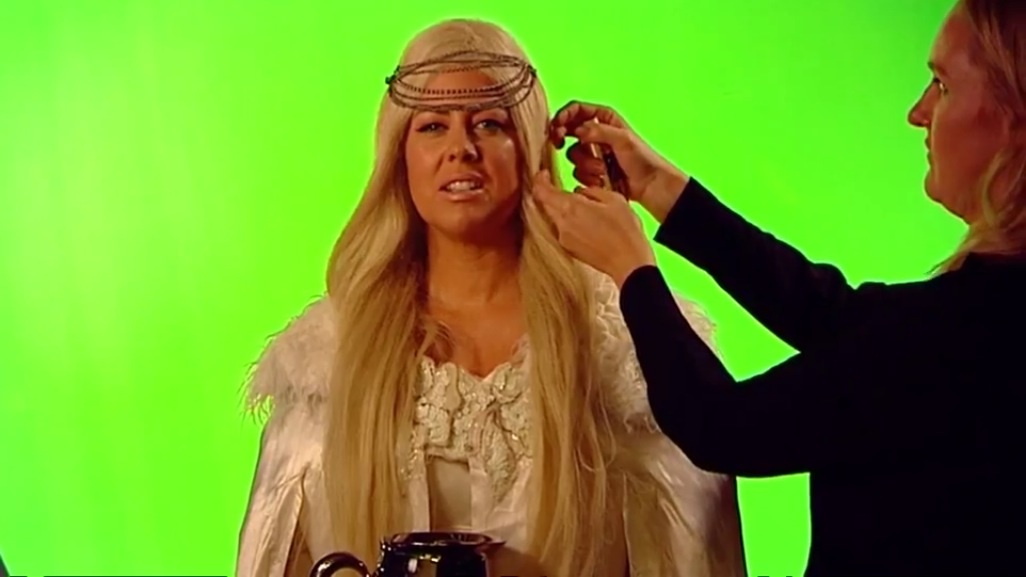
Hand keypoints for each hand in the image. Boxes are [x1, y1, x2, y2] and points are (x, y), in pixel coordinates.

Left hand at [531, 170, 656, 287]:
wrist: (629, 264)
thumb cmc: (626, 232)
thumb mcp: (614, 200)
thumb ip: (592, 191)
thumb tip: (580, 191)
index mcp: (571, 208)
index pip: (542, 191)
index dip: (540, 179)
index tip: (545, 174)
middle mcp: (562, 224)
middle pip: (546, 205)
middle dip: (553, 194)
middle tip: (567, 189)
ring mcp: (564, 239)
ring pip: (555, 218)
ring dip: (564, 211)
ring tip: (585, 209)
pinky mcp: (569, 250)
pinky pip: (563, 230)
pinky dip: (570, 223)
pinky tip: (588, 224)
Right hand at [549, 100, 689, 221]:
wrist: (650, 185)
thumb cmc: (642, 159)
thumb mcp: (623, 139)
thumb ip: (599, 131)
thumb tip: (577, 130)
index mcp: (604, 119)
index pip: (578, 110)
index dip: (564, 115)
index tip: (557, 125)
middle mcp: (596, 133)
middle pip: (567, 129)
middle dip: (562, 137)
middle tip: (559, 142)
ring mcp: (593, 153)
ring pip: (572, 153)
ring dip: (586, 163)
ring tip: (603, 168)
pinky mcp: (591, 171)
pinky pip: (577, 171)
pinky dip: (589, 176)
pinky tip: (603, 178)